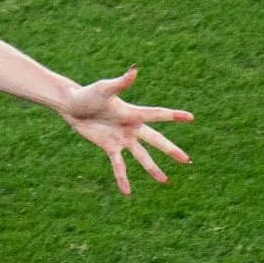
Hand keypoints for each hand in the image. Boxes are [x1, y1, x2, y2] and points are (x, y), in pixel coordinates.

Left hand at [59, 66, 192, 196]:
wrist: (72, 105)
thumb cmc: (88, 94)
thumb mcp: (104, 89)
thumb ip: (121, 83)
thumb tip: (134, 70)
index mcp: (133, 113)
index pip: (157, 115)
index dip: (174, 116)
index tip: (191, 117)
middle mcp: (131, 127)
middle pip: (156, 140)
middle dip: (171, 150)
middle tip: (187, 160)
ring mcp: (122, 139)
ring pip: (142, 156)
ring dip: (153, 168)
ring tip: (164, 180)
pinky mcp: (110, 147)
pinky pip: (119, 166)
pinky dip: (122, 178)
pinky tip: (127, 192)